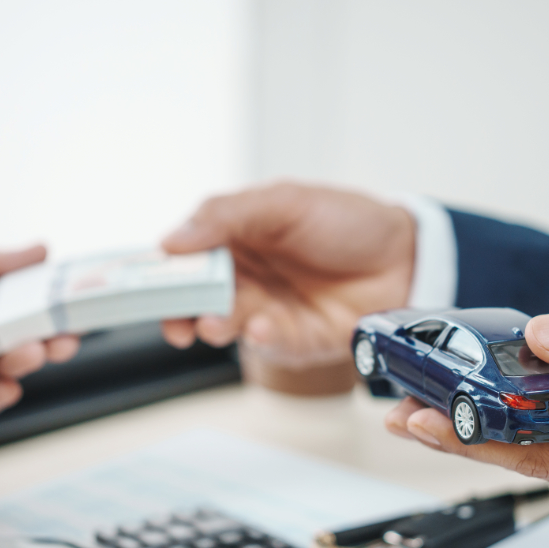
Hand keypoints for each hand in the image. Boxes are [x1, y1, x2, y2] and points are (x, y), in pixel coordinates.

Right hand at [161, 182, 415, 368]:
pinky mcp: (292, 341)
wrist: (408, 257)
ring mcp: (266, 310)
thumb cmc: (348, 222)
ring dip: (214, 326)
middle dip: (179, 311)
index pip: (184, 257)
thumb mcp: (284, 202)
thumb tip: (170, 241)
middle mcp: (244, 276)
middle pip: (195, 298)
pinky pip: (265, 345)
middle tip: (175, 319)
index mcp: (235, 238)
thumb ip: (225, 217)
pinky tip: (263, 328)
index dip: (161, 272)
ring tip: (215, 323)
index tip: (140, 285)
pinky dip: (258, 339)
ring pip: (223, 324)